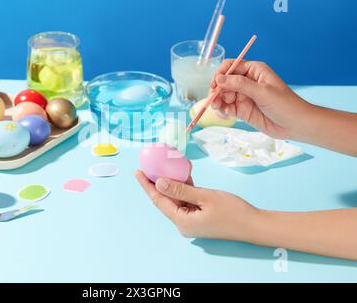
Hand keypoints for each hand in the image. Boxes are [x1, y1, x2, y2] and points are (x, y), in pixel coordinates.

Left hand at [135, 171, 258, 240]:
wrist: (253, 225)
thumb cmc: (232, 212)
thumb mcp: (205, 197)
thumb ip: (180, 190)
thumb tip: (158, 183)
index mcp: (182, 221)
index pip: (158, 200)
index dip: (147, 185)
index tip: (137, 171)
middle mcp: (183, 223)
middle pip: (165, 199)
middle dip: (157, 182)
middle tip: (148, 165)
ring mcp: (191, 220)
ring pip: (176, 198)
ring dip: (172, 183)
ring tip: (165, 166)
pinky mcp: (199, 216)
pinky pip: (187, 200)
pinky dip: (184, 188)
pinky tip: (183, 174)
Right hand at [211, 60, 312, 139]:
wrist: (295, 125)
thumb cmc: (284, 104)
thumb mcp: (262, 92)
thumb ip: (240, 84)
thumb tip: (219, 79)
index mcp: (253, 71)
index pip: (230, 66)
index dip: (220, 74)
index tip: (215, 84)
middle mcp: (247, 82)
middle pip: (223, 82)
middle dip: (216, 90)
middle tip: (214, 100)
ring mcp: (243, 96)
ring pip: (223, 96)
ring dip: (217, 101)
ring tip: (218, 109)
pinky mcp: (242, 110)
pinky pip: (226, 108)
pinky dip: (222, 111)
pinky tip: (224, 115)